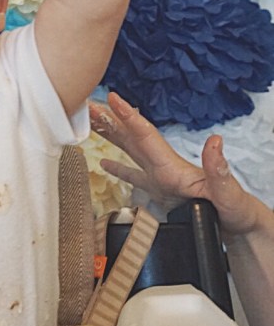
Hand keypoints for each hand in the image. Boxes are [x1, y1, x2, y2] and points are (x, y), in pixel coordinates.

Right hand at [90, 91, 261, 236]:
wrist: (239, 227)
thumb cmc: (235, 211)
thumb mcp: (228, 192)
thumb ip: (218, 168)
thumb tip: (214, 141)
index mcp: (171, 164)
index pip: (145, 135)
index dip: (128, 116)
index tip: (112, 98)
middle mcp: (161, 165)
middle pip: (130, 137)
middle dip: (109, 120)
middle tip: (87, 105)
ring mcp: (159, 177)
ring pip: (128, 150)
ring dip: (109, 135)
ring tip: (89, 122)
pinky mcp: (158, 191)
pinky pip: (132, 175)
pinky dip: (117, 167)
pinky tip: (103, 163)